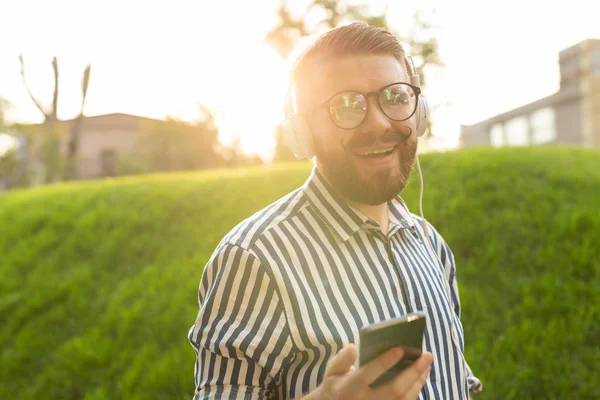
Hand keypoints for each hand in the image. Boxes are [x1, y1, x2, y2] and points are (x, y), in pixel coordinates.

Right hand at [306, 344, 432, 399]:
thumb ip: (342, 359)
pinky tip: (421, 376)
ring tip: (427, 363)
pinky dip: (416, 389)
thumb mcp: (332, 371)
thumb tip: (353, 347)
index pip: (368, 374)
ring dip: (419, 380)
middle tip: (426, 355)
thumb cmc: (336, 384)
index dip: (384, 362)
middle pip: (394, 389)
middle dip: (413, 372)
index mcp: (349, 388)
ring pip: (404, 398)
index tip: (400, 349)